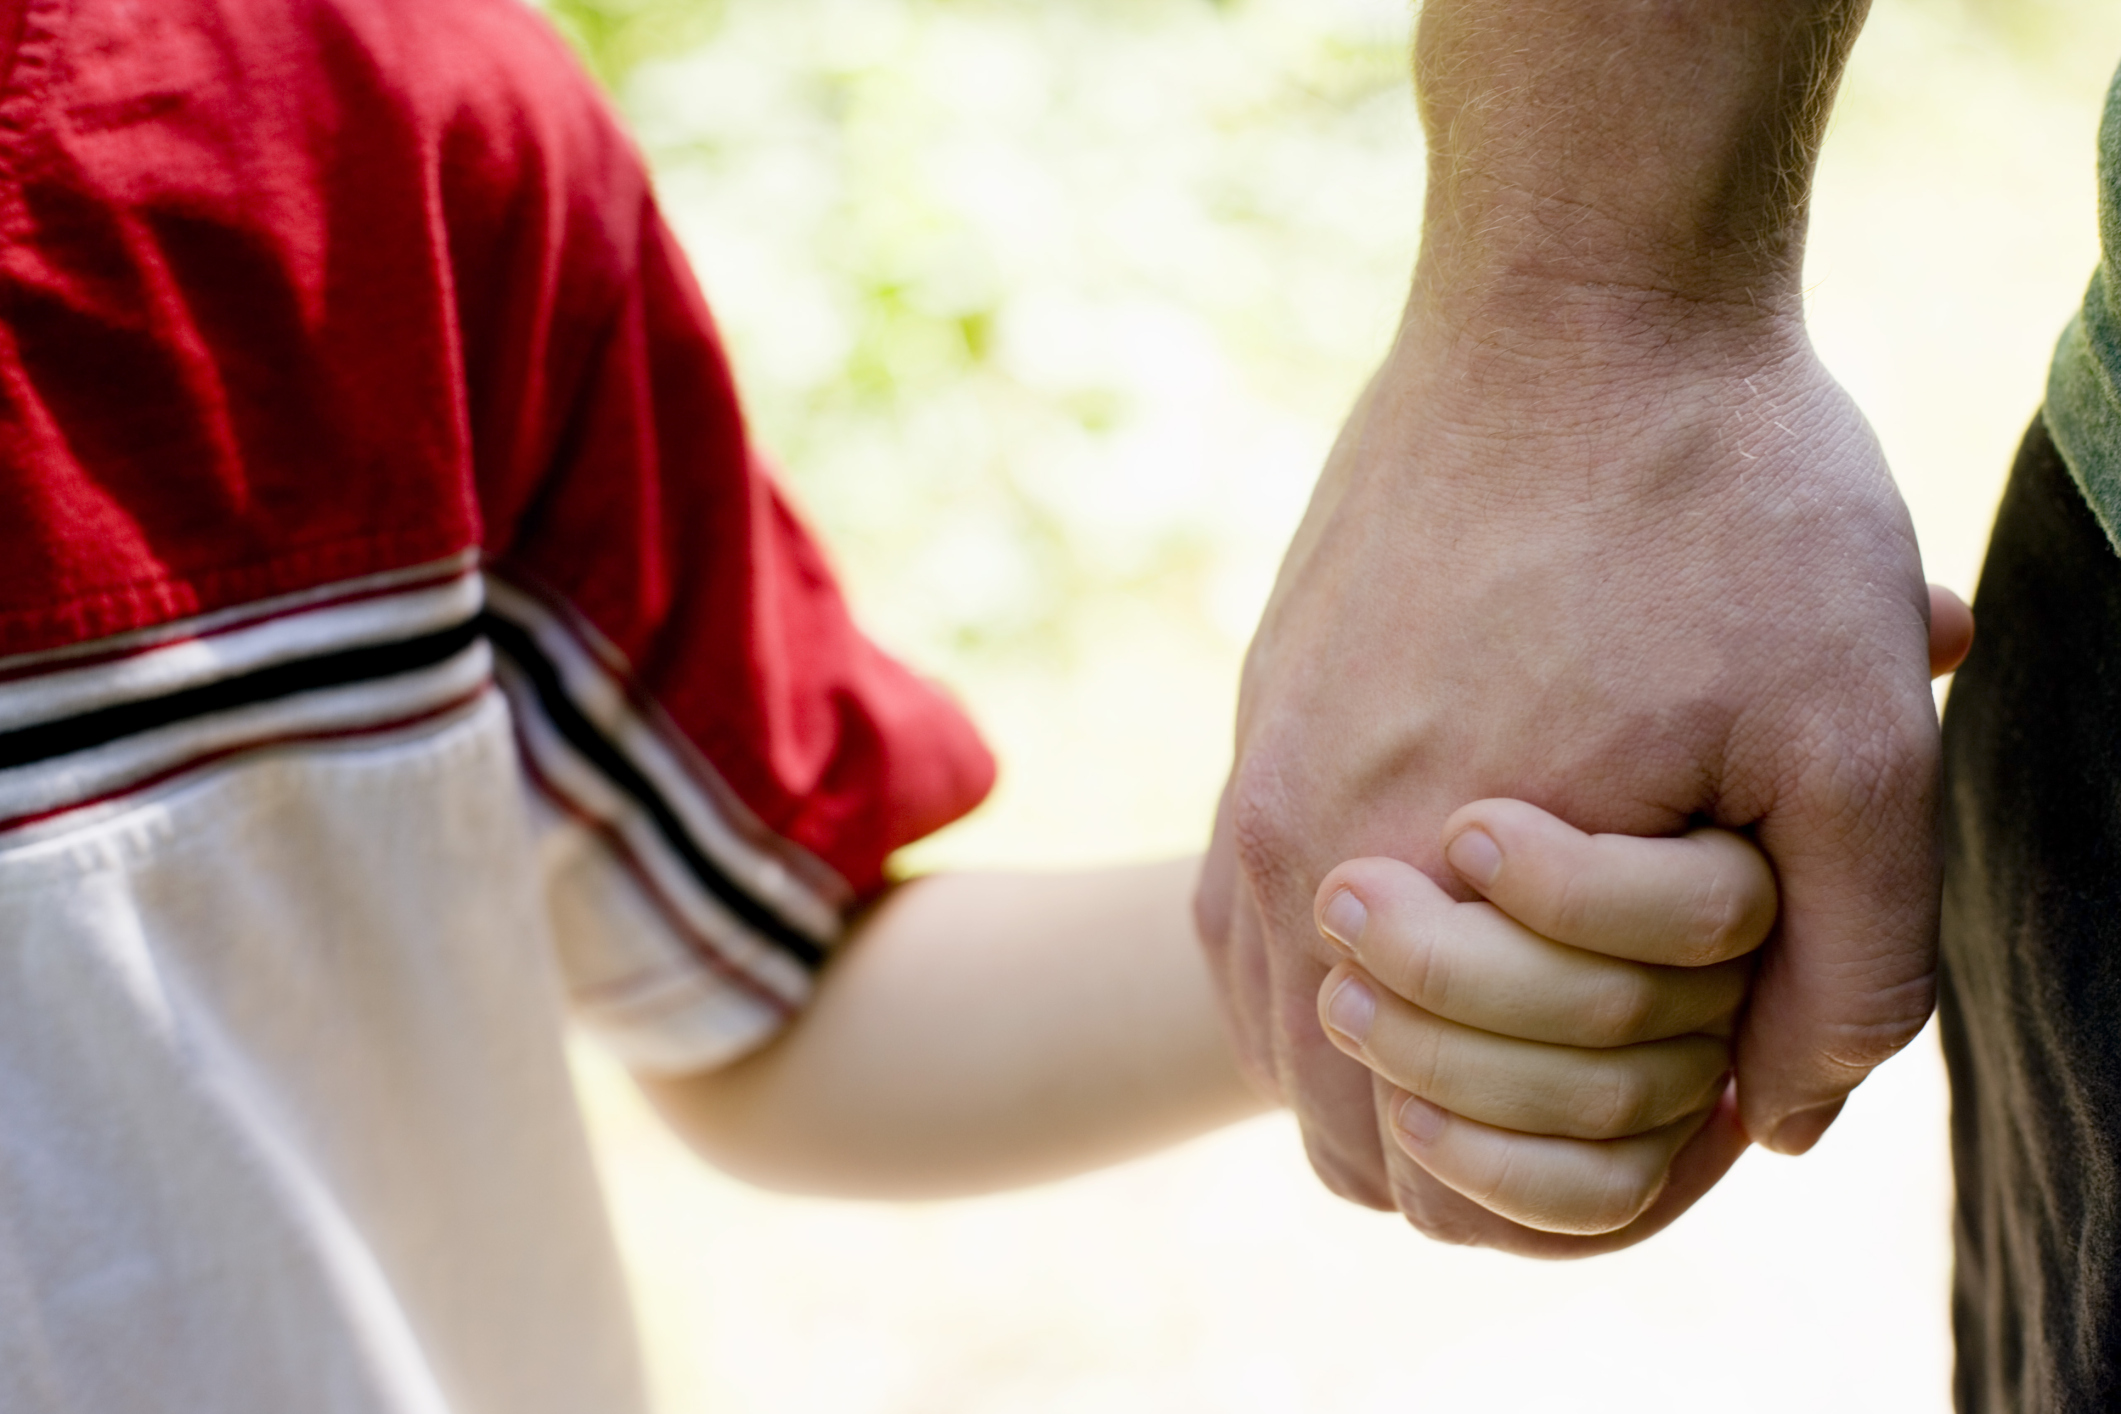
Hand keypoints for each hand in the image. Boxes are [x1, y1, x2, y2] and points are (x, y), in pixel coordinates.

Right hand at [1197, 319, 1959, 1256]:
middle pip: (1353, 1131)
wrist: (1575, 297)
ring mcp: (1252, 776)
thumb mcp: (1857, 740)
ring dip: (1410, 1059)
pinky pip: (1254, 919)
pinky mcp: (1256, 713)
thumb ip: (1849, 968)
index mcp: (1416, 890)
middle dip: (1496, 1138)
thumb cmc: (1721, 505)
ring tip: (1550, 994)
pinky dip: (1347, 967)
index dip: (1590, 1188)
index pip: (1446, 1175)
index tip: (1692, 1104)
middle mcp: (1289, 850)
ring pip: (1288, 1031)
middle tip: (1634, 1060)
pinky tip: (1455, 905)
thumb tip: (1778, 1125)